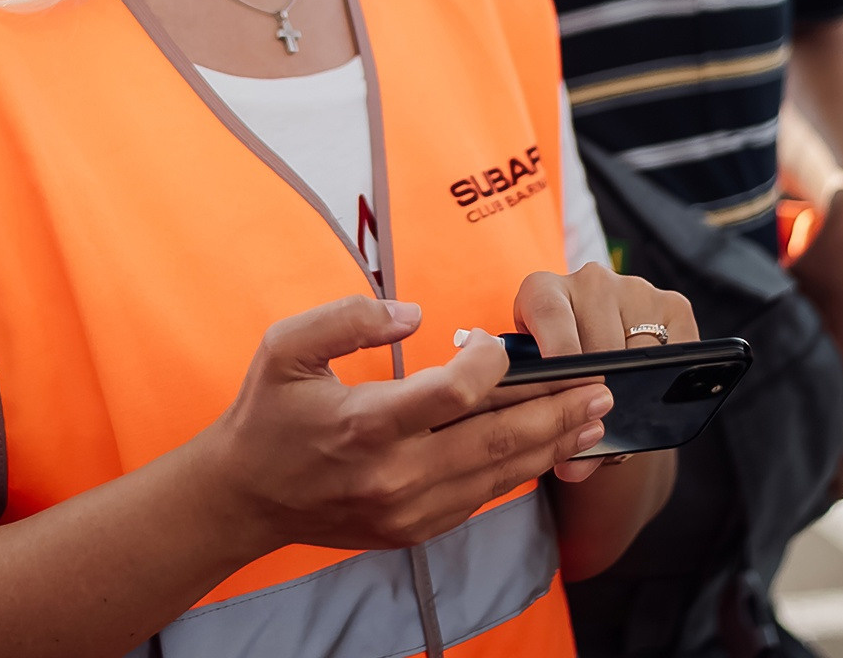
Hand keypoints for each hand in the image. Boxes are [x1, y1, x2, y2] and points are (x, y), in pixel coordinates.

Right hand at [202, 295, 612, 553]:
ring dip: (552, 444)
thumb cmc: (267, 415)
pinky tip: (546, 450)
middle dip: (556, 410)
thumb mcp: (285, 346)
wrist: (244, 497)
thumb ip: (349, 317)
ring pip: (499, 473)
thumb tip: (413, 313)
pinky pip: (481, 498)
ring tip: (593, 419)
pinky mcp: (415, 529)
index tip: (499, 343)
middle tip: (599, 387)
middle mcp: (394, 473)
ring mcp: (408, 509)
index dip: (492, 363)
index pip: (455, 392)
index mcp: (365, 424)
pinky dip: (519, 471)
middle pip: (496, 438)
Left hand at [512, 262, 698, 479]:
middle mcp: (589, 280)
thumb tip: (574, 466)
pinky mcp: (674, 305)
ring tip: (616, 419)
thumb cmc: (558, 378)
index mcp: (542, 291)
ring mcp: (635, 289)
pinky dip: (666, 384)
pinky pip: (678, 352)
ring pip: (639, 355)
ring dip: (632, 393)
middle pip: (600, 347)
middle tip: (594, 430)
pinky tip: (651, 396)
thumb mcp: (543, 391)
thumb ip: (549, 417)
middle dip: (597, 395)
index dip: (558, 358)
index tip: (564, 394)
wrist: (595, 362)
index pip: (549, 314)